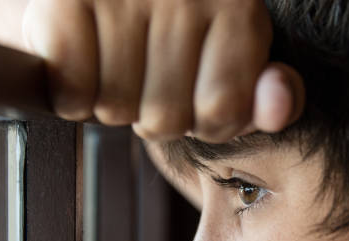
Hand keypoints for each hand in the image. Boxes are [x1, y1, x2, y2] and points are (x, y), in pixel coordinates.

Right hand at [23, 0, 304, 142]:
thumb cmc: (170, 36)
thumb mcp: (229, 67)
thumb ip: (259, 100)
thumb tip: (280, 107)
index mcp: (237, 5)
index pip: (222, 114)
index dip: (201, 121)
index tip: (191, 92)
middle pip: (166, 118)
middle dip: (152, 112)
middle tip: (144, 76)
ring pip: (117, 110)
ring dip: (111, 103)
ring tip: (112, 64)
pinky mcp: (67, 0)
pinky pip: (71, 95)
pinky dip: (72, 96)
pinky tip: (82, 61)